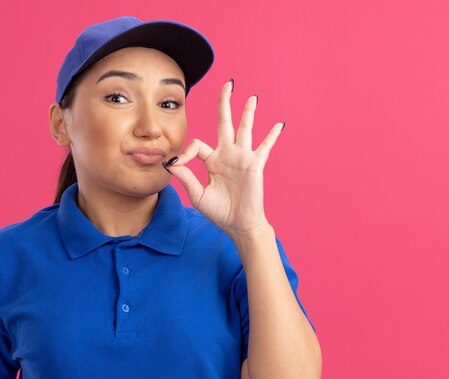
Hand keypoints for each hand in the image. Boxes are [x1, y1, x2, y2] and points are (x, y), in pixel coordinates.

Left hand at [163, 80, 284, 240]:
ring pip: (245, 129)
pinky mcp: (255, 165)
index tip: (178, 163)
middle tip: (228, 84)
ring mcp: (242, 158)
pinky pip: (264, 147)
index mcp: (212, 161)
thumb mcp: (197, 194)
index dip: (186, 152)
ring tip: (251, 97)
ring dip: (248, 113)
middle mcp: (227, 155)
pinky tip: (278, 124)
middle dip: (225, 103)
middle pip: (225, 123)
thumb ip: (185, 177)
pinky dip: (271, 136)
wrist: (238, 225)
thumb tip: (169, 162)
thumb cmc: (219, 211)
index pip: (197, 145)